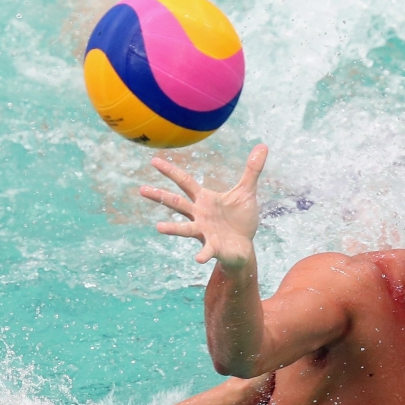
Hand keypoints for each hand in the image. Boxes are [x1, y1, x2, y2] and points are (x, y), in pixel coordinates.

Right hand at [140, 145, 268, 267]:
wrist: (244, 245)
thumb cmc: (240, 219)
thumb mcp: (247, 192)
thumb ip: (252, 170)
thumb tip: (263, 146)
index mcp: (205, 200)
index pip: (185, 182)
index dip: (170, 171)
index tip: (154, 161)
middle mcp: (199, 215)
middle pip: (176, 203)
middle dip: (160, 197)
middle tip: (141, 189)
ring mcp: (204, 232)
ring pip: (185, 228)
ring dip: (173, 228)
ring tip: (159, 227)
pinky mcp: (214, 247)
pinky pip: (206, 250)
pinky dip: (203, 254)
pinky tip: (198, 258)